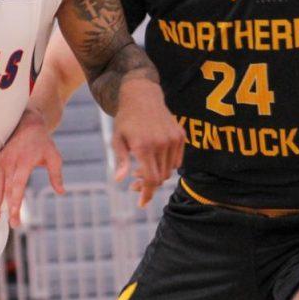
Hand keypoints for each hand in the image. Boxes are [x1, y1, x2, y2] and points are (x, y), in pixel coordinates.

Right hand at [0, 110, 64, 226]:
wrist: (27, 124)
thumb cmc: (43, 143)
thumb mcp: (54, 157)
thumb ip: (56, 175)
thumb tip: (61, 192)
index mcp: (24, 163)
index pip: (17, 186)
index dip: (16, 202)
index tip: (15, 215)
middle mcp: (10, 163)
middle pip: (6, 190)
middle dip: (6, 208)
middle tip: (11, 224)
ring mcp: (1, 162)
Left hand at [110, 76, 184, 207]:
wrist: (142, 96)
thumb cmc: (126, 120)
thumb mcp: (117, 139)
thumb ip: (121, 160)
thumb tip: (120, 180)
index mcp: (144, 146)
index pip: (151, 179)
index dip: (147, 193)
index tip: (141, 203)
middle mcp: (161, 143)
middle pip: (160, 177)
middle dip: (148, 185)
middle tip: (134, 184)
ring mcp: (173, 139)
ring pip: (169, 170)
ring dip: (157, 175)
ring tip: (140, 170)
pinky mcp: (180, 135)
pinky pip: (177, 160)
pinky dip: (167, 165)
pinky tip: (154, 160)